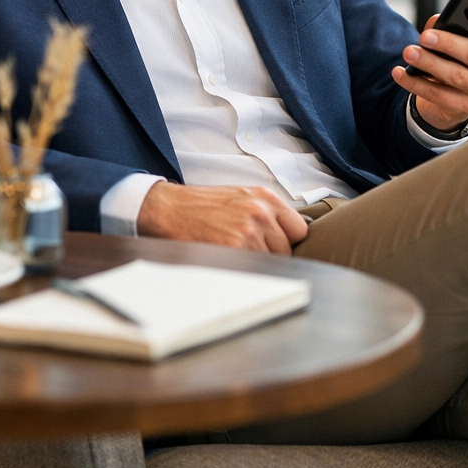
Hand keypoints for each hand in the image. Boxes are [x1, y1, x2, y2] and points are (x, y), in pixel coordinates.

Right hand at [135, 182, 308, 254]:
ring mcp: (248, 231)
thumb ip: (267, 212)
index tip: (276, 245)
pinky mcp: (233, 248)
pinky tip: (228, 260)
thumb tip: (289, 235)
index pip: (300, 229)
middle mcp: (261, 212)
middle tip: (248, 251)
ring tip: (234, 253)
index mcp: (266, 198)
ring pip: (270, 261)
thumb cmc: (203, 205)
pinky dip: (243, 269)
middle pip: (287, 249)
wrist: (168, 208)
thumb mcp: (242, 197)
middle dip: (272, 254)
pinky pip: (252, 269)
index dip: (289, 241)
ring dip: (256, 263)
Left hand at [392, 9, 467, 130]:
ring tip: (409, 52)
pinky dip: (415, 83)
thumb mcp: (456, 41)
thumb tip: (435, 26)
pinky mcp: (464, 107)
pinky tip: (400, 73)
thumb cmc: (455, 58)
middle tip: (425, 37)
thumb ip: (449, 27)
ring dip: (429, 63)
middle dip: (448, 43)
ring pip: (456, 75)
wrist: (453, 98)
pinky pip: (437, 94)